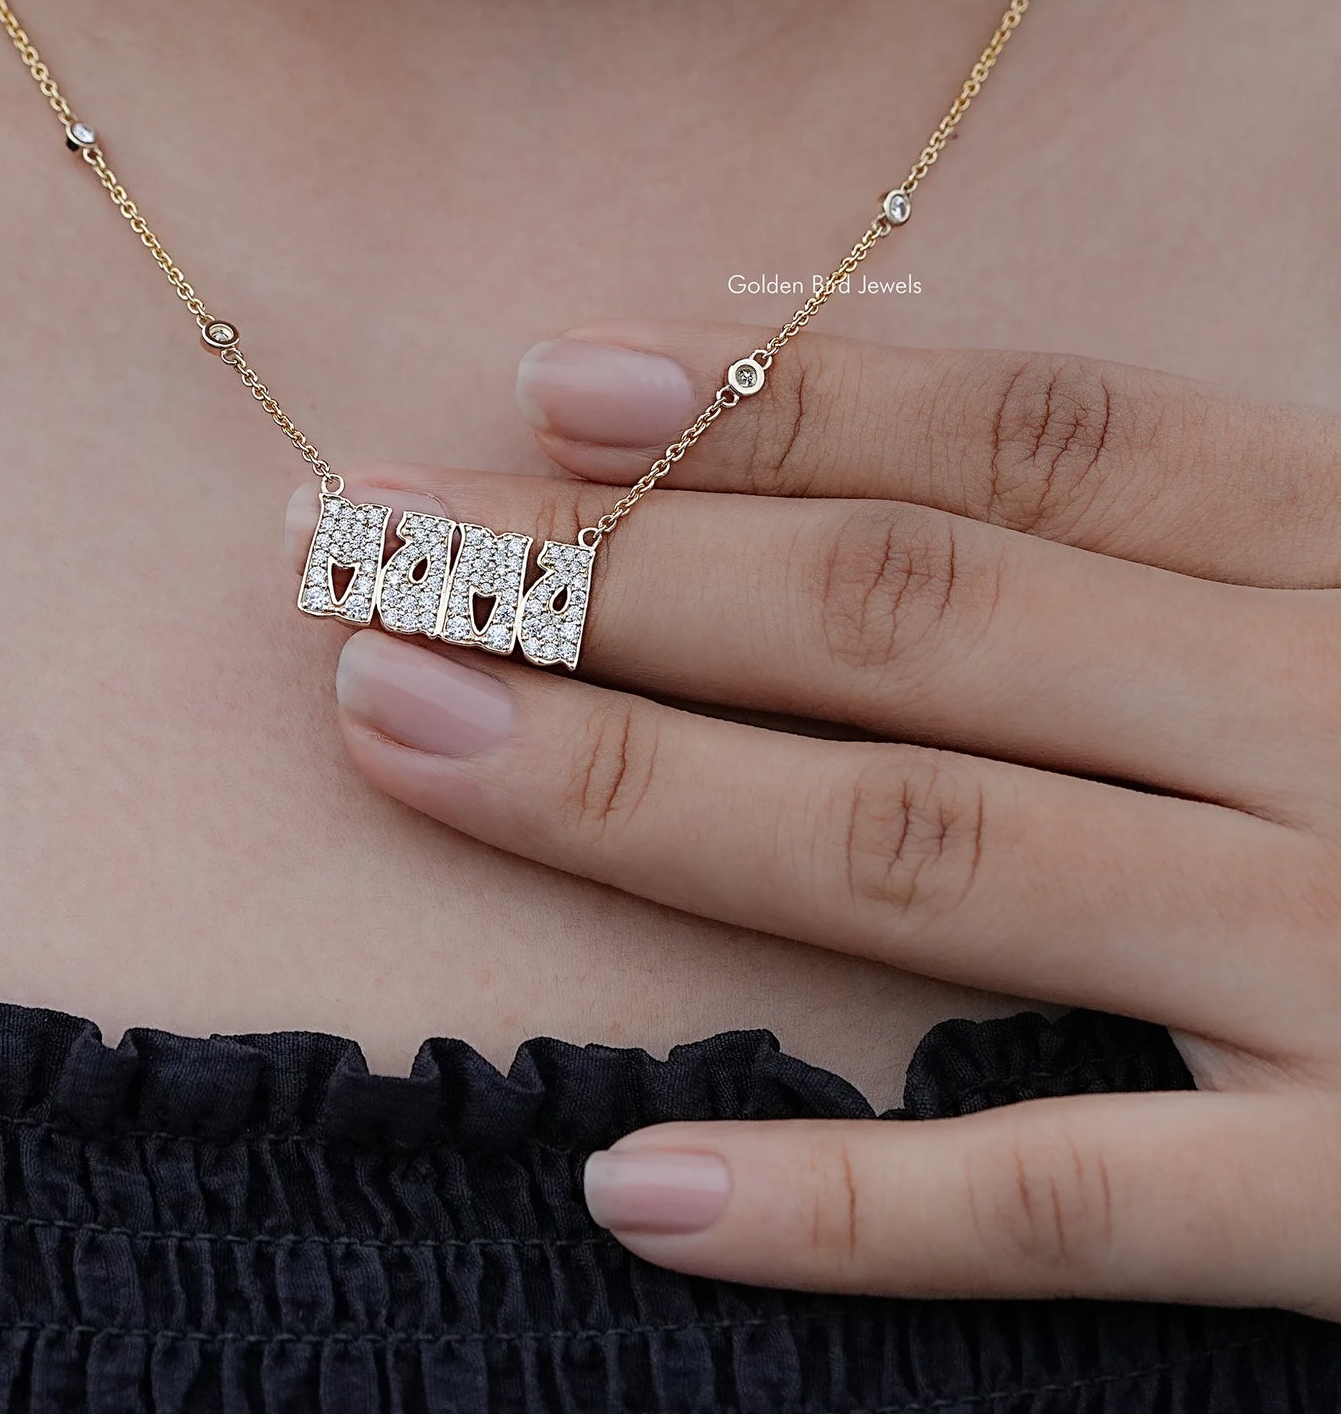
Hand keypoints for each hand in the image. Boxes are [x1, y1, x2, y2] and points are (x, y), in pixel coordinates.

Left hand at [304, 324, 1340, 1316]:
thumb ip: (1225, 546)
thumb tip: (926, 479)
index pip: (1027, 444)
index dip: (775, 407)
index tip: (549, 391)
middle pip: (912, 620)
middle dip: (620, 579)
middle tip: (373, 548)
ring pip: (925, 855)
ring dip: (635, 799)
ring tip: (403, 734)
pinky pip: (1078, 1206)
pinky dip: (851, 1206)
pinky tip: (635, 1188)